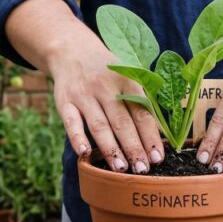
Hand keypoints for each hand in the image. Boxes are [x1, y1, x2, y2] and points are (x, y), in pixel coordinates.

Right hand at [49, 45, 163, 173]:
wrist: (73, 51)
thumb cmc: (108, 73)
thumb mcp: (128, 76)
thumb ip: (141, 100)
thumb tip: (158, 135)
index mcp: (127, 81)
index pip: (142, 113)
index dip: (150, 137)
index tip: (158, 158)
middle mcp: (106, 87)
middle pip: (122, 122)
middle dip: (134, 148)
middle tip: (142, 170)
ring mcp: (84, 95)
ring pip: (99, 125)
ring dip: (111, 149)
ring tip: (121, 169)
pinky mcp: (64, 101)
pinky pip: (71, 122)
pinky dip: (78, 138)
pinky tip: (85, 153)